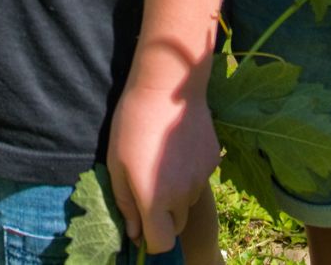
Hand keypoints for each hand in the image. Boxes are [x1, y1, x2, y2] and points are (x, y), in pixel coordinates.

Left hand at [106, 64, 216, 253]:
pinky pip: (199, 179)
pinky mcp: (213, 162)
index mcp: (156, 200)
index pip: (161, 244)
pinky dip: (189, 173)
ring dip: (176, 193)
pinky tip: (178, 148)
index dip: (151, 239)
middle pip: (176, 224)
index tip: (141, 223)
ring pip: (188, 201)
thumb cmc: (133, 124)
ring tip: (162, 160)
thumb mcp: (117, 164)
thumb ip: (126, 204)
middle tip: (149, 186)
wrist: (168, 87)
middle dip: (163, 216)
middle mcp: (182, 196)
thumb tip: (135, 234)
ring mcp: (202, 180)